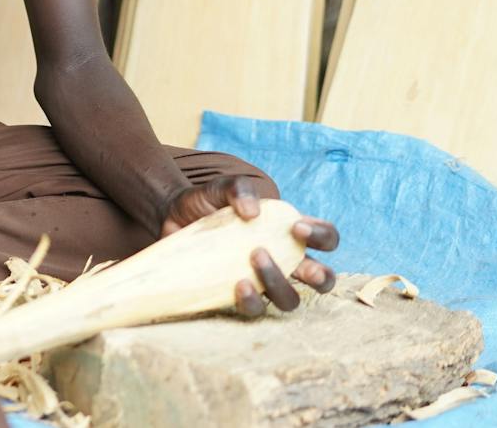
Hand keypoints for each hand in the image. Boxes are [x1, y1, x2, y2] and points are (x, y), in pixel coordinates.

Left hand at [161, 176, 339, 315]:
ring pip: (290, 300)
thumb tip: (253, 213)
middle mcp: (282, 259)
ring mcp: (261, 281)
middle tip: (304, 267)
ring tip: (255, 258)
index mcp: (287, 231)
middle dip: (321, 277)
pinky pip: (255, 310)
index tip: (297, 228)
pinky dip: (252, 301)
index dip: (323, 236)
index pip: (326, 238)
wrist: (170, 217)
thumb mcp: (222, 187)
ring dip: (280, 284)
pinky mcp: (237, 295)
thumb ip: (239, 189)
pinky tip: (238, 284)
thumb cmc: (205, 201)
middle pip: (323, 279)